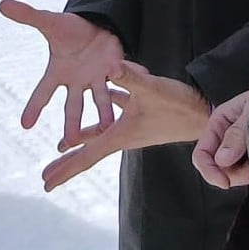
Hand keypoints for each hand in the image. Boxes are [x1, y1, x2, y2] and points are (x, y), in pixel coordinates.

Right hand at [0, 0, 123, 146]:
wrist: (91, 27)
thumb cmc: (68, 30)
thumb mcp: (48, 22)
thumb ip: (28, 15)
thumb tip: (2, 3)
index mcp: (58, 73)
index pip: (43, 92)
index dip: (34, 107)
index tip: (25, 124)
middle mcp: (77, 81)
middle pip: (73, 105)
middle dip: (72, 122)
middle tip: (70, 139)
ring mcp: (97, 78)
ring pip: (100, 99)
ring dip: (103, 112)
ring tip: (107, 126)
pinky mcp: (115, 70)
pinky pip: (124, 77)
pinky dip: (132, 80)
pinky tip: (139, 86)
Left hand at [41, 62, 210, 190]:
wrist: (204, 112)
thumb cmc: (178, 105)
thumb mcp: (152, 89)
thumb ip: (130, 77)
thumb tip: (111, 66)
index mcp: (120, 135)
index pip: (87, 155)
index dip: (65, 169)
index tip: (46, 183)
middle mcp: (122, 134)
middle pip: (88, 152)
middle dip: (67, 165)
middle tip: (45, 178)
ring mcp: (130, 125)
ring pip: (97, 135)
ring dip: (79, 140)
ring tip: (60, 146)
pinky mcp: (139, 113)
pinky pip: (113, 115)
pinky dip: (101, 115)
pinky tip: (95, 105)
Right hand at [193, 90, 248, 189]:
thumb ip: (236, 135)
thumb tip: (221, 159)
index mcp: (220, 122)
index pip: (202, 153)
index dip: (210, 171)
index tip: (224, 182)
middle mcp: (227, 136)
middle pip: (217, 168)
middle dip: (233, 173)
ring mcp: (240, 146)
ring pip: (233, 173)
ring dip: (247, 173)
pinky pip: (248, 172)